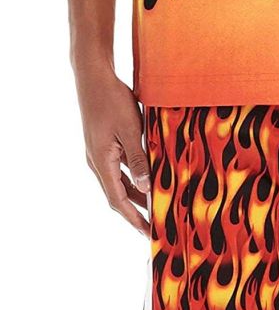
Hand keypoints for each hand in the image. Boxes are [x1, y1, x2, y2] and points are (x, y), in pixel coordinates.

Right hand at [76, 65, 150, 235]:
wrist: (94, 78)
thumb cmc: (112, 101)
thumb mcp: (130, 129)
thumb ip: (137, 159)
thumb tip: (144, 187)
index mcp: (101, 162)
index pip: (118, 199)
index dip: (133, 217)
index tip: (147, 231)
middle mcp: (97, 161)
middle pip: (117, 193)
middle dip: (135, 209)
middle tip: (154, 221)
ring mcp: (98, 152)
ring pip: (118, 179)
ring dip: (135, 192)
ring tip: (154, 201)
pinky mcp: (102, 142)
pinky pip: (118, 166)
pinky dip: (133, 174)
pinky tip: (147, 172)